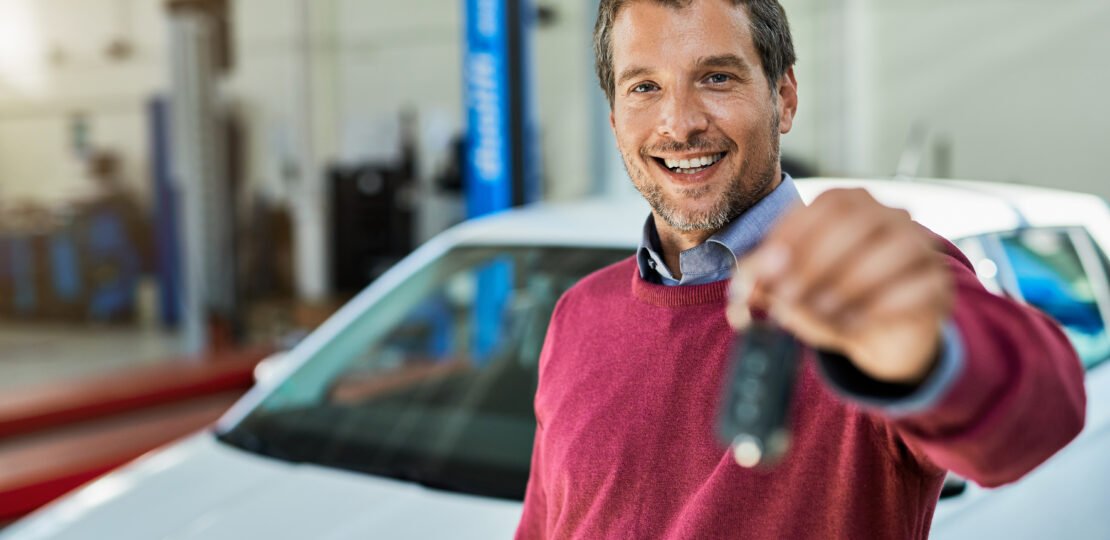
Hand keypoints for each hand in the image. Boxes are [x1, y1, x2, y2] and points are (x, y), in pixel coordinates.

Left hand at [727, 188, 953, 384]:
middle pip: (856, 223)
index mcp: (850, 203)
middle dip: (815, 262)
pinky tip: (854, 326)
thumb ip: (767, 282)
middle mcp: (889, 216)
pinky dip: (880, 308)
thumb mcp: (792, 288)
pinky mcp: (937, 285)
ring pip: (892, 252)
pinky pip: (916, 289)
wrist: (882, 333)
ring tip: (820, 314)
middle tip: (787, 296)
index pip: (823, 206)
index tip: (763, 271)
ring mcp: (919, 248)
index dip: (790, 237)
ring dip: (849, 285)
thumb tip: (744, 287)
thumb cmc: (831, 298)